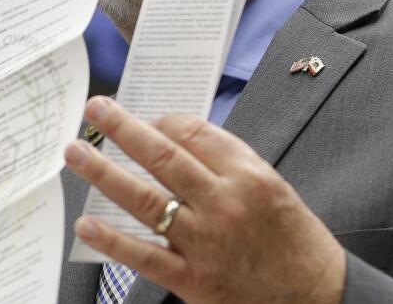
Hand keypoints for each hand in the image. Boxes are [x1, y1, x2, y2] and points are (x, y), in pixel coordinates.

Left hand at [65, 96, 344, 303]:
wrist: (316, 297)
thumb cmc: (292, 241)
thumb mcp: (270, 187)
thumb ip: (226, 164)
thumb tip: (173, 139)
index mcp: (248, 175)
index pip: (193, 133)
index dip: (162, 121)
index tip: (144, 119)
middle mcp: (225, 204)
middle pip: (162, 156)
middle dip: (123, 128)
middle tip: (96, 108)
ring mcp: (206, 242)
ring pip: (145, 199)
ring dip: (104, 173)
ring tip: (76, 152)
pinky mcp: (194, 280)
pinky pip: (144, 255)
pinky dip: (112, 239)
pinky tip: (87, 223)